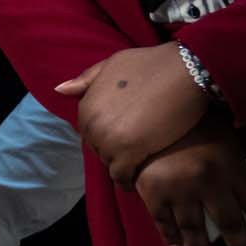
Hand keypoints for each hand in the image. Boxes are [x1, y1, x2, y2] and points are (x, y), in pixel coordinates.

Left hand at [58, 44, 215, 184]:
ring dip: (121, 166)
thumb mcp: (113, 64)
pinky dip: (126, 180)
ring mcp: (109, 140)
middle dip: (112, 152)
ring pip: (108, 163)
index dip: (106, 136)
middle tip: (132, 154)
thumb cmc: (153, 64)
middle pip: (98, 149)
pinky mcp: (129, 153)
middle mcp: (92, 125)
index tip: (121, 139)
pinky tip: (135, 182)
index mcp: (86, 106)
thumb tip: (60, 90)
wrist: (185, 70)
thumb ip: (86, 80)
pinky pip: (121, 175)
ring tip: (136, 167)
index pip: (89, 132)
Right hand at [132, 123, 245, 245]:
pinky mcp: (152, 191)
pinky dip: (172, 239)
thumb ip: (239, 158)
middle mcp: (208, 181)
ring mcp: (178, 189)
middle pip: (230, 226)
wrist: (147, 107)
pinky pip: (164, 222)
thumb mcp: (226, 134)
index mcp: (231, 165)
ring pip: (196, 230)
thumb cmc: (193, 119)